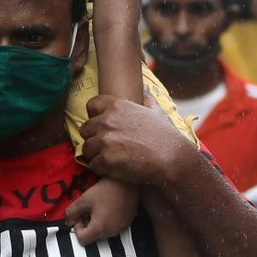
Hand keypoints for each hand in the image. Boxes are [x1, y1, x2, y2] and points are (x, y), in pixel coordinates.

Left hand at [65, 177, 138, 245]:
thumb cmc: (105, 190)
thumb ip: (72, 212)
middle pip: (93, 236)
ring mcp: (120, 229)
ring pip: (102, 232)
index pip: (82, 239)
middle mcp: (111, 233)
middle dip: (87, 224)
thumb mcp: (83, 199)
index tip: (80, 214)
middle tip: (88, 209)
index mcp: (100, 229)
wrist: (128, 182)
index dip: (77, 228)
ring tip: (98, 207)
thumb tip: (68, 222)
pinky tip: (108, 207)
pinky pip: (112, 227)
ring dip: (97, 223)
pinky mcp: (127, 223)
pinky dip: (107, 221)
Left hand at [78, 95, 195, 187]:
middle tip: (108, 146)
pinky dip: (102, 168)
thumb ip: (146, 99)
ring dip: (96, 154)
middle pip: (85, 129)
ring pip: (86, 148)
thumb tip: (145, 87)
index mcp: (117, 106)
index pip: (91, 105)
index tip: (102, 125)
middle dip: (94, 137)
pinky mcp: (105, 160)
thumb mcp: (156, 112)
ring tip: (112, 158)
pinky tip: (114, 168)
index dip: (94, 116)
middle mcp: (107, 121)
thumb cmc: (165, 135)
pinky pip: (93, 164)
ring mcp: (104, 141)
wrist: (171, 158)